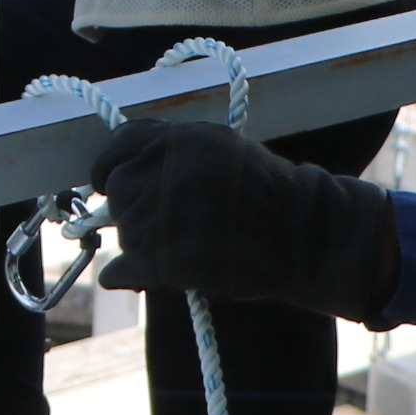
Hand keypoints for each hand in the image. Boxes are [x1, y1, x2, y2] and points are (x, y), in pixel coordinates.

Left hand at [93, 119, 398, 318]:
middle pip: (120, 192)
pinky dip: (123, 275)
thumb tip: (118, 173)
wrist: (306, 236)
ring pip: (125, 233)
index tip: (108, 182)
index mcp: (183, 139)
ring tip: (180, 247)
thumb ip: (172, 154)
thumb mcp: (223, 151)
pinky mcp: (169, 261)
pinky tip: (137, 274)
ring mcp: (168, 217)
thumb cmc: (266, 195)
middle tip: (162, 223)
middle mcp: (171, 172)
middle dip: (132, 209)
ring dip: (140, 244)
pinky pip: (122, 269)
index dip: (109, 167)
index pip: (119, 145)